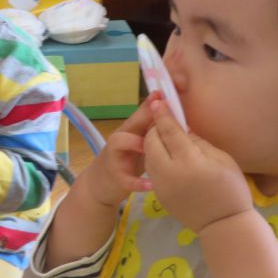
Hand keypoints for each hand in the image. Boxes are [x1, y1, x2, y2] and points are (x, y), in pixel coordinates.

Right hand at [70, 92, 157, 209]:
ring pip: (119, 142)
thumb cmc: (126, 162)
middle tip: (160, 110)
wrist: (100, 185)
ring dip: (135, 143)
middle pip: (130, 123)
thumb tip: (177, 121)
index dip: (151, 103)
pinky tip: (150, 185)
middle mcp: (120, 139)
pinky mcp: (114, 176)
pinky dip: (137, 182)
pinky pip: (125, 178)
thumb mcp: (139, 146)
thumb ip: (153, 134)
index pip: (140, 114)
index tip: (163, 92)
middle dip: (144, 115)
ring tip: (151, 148)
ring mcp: (114, 156)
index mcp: (130, 132)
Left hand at [143, 99, 251, 234]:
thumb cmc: (230, 189)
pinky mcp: (158, 194)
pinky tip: (167, 156)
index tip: (158, 101)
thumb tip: (182, 128)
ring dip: (153, 143)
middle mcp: (169, 172)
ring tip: (165, 137)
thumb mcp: (221, 159)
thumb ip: (198, 141)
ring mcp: (160, 185)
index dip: (163, 114)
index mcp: (189, 161)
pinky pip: (151, 169)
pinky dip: (155, 159)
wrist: (223, 225)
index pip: (169, 131)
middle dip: (155, 128)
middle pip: (151, 141)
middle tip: (164, 121)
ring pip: (148, 155)